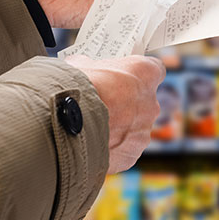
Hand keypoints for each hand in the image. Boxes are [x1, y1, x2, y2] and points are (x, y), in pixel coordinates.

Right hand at [65, 54, 164, 173]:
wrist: (64, 123)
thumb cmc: (76, 88)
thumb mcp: (81, 65)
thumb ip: (92, 67)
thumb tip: (83, 68)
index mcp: (145, 74)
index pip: (154, 69)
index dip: (138, 74)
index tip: (126, 77)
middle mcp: (151, 103)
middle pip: (144, 102)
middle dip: (126, 103)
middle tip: (104, 104)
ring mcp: (143, 132)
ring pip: (134, 129)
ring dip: (118, 128)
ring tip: (93, 127)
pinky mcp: (131, 154)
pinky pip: (123, 149)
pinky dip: (111, 148)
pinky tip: (92, 143)